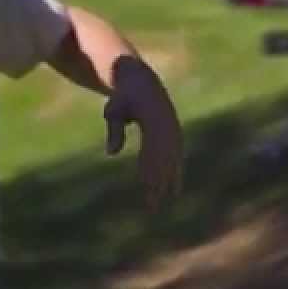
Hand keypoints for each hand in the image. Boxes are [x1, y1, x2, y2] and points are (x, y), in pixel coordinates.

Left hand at [103, 57, 183, 210]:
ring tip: (162, 203)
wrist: (142, 83)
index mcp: (153, 119)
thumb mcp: (113, 110)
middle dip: (158, 183)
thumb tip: (111, 153)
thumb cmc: (123, 98)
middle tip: (152, 206)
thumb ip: (114, 130)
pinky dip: (175, 175)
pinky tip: (174, 191)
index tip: (146, 187)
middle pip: (164, 159)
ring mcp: (174, 131)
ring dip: (168, 183)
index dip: (149, 169)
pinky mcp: (175, 136)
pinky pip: (176, 158)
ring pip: (173, 161)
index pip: (152, 149)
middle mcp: (167, 127)